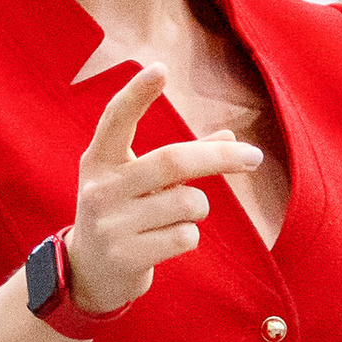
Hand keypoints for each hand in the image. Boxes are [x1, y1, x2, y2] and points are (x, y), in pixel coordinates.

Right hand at [66, 63, 262, 314]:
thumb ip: (180, 159)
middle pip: (173, 161)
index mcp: (100, 160)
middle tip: (254, 156)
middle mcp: (102, 187)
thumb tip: (231, 137)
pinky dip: (188, 236)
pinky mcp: (126, 255)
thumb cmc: (122, 214)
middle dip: (219, 158)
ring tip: (175, 217)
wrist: (87, 273)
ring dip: (197, 209)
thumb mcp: (137, 181)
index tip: (160, 68)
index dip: (137, 94)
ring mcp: (111, 223)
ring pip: (187, 203)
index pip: (116, 119)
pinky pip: (185, 237)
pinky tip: (166, 242)